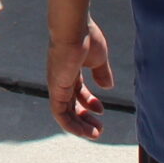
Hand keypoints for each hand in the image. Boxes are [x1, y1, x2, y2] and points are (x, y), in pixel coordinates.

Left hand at [45, 21, 114, 138]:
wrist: (73, 28)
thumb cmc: (86, 37)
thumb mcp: (99, 58)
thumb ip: (102, 72)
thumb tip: (107, 86)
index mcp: (71, 70)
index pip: (77, 91)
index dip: (89, 103)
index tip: (102, 110)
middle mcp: (61, 79)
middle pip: (70, 104)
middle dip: (85, 118)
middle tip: (99, 129)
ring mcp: (57, 84)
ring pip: (65, 113)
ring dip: (80, 126)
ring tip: (96, 134)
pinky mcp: (55, 89)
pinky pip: (59, 113)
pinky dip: (71, 125)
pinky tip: (84, 131)